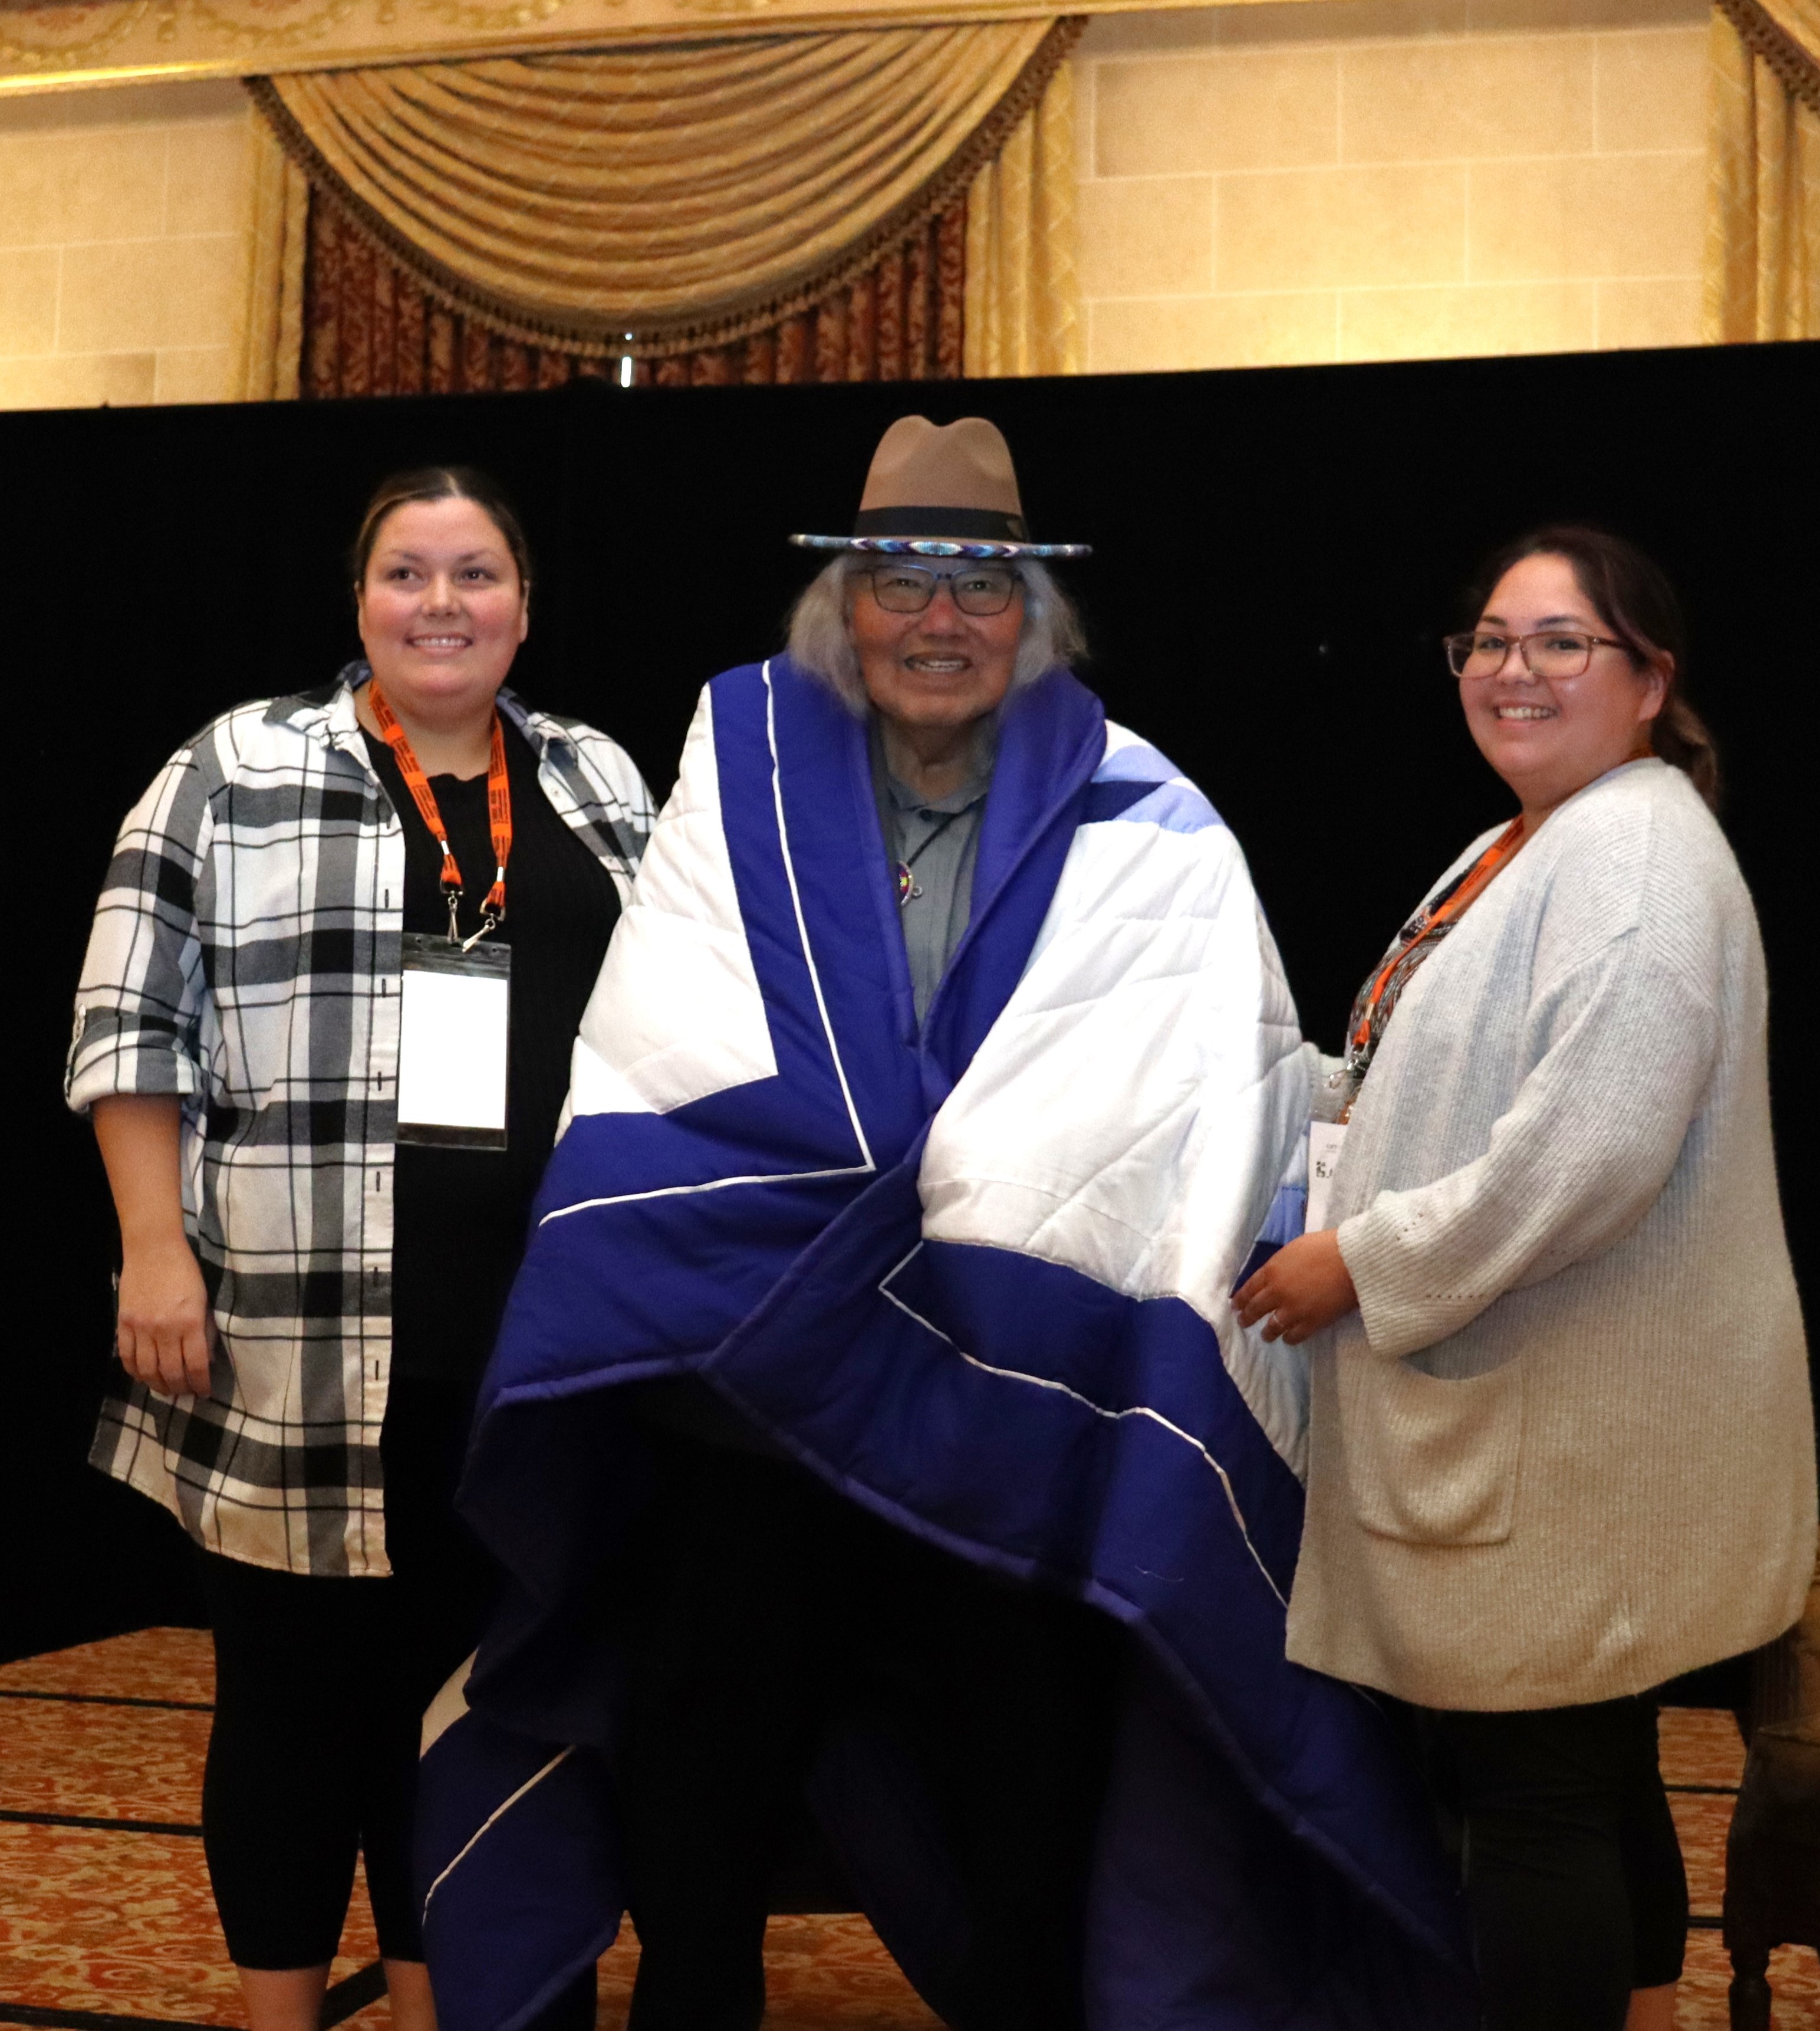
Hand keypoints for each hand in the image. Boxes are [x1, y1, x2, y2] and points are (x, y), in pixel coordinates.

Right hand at [117, 1238, 214, 1397]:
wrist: (154, 1249)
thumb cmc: (186, 1272)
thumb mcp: (205, 1300)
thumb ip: (204, 1331)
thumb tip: (205, 1361)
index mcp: (190, 1322)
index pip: (195, 1365)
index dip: (200, 1384)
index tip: (204, 1392)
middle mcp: (165, 1329)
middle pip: (171, 1372)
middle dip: (180, 1389)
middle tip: (186, 1394)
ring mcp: (142, 1327)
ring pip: (147, 1370)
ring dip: (157, 1385)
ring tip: (166, 1390)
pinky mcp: (124, 1323)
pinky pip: (127, 1356)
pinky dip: (135, 1372)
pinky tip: (143, 1377)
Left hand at [1234, 1231, 1358, 1345]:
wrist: (1351, 1261)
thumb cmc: (1326, 1247)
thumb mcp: (1294, 1248)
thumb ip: (1280, 1265)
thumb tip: (1276, 1274)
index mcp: (1271, 1271)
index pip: (1248, 1289)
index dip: (1240, 1299)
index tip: (1235, 1306)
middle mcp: (1277, 1293)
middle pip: (1255, 1309)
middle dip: (1247, 1317)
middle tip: (1243, 1322)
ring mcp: (1293, 1310)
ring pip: (1272, 1327)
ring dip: (1267, 1332)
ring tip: (1266, 1335)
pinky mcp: (1311, 1323)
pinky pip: (1293, 1336)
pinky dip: (1288, 1338)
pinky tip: (1287, 1337)